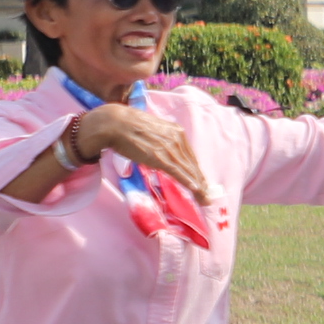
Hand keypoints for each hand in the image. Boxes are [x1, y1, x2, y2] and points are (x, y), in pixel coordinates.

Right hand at [67, 96, 210, 202]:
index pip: (190, 156)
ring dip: (197, 187)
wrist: (115, 123)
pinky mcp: (160, 157)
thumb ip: (162, 141)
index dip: (196, 171)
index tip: (201, 183)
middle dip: (201, 183)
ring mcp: (169, 148)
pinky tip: (196, 190)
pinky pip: (177, 172)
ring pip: (187, 170)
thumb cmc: (129, 127)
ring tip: (204, 200)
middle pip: (192, 164)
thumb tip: (163, 152)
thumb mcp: (153, 131)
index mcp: (176, 132)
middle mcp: (177, 139)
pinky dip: (187, 182)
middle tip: (207, 198)